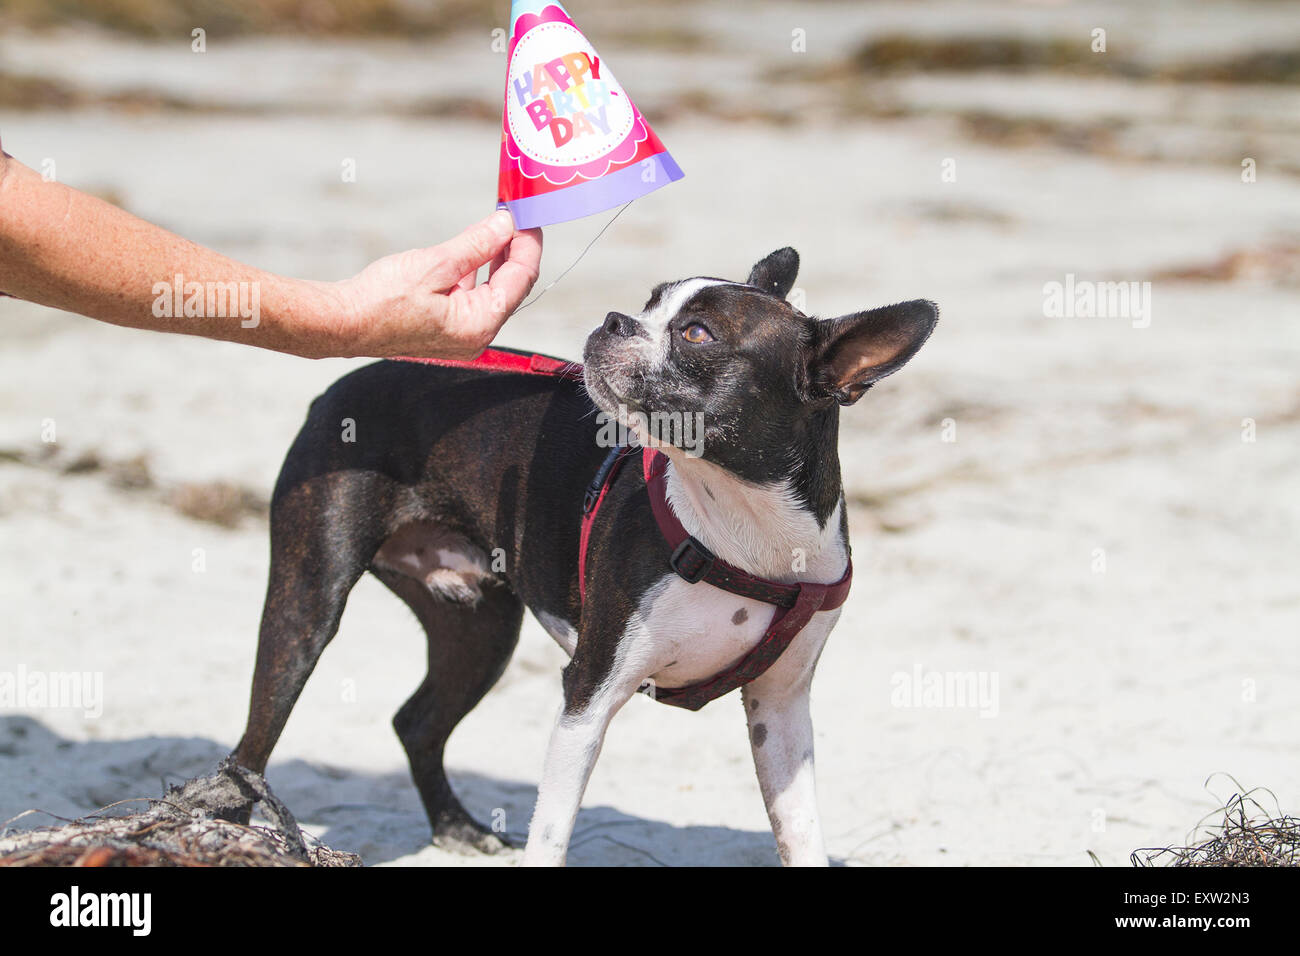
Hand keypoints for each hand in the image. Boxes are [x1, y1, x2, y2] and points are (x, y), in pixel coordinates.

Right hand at [324, 210, 541, 358]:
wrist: (342, 322)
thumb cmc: (381, 299)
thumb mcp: (434, 264)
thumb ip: (476, 245)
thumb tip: (505, 225)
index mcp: (479, 324)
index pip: (520, 280)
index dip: (528, 244)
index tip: (528, 217)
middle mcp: (476, 335)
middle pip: (510, 287)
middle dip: (514, 250)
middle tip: (514, 217)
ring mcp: (462, 334)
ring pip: (491, 291)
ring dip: (494, 259)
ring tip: (496, 227)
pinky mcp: (447, 328)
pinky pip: (472, 297)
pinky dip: (475, 273)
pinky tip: (473, 250)